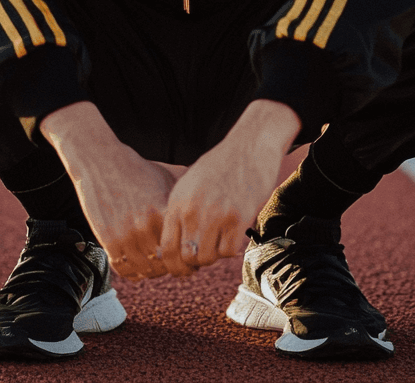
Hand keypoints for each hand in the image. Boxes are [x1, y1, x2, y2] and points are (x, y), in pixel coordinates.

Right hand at [40, 103, 178, 280]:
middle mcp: (147, 225)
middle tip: (174, 266)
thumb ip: (189, 191)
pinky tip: (137, 266)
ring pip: (146, 270)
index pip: (185, 249)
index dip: (191, 258)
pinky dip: (132, 272)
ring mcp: (127, 234)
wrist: (102, 163)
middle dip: (173, 268)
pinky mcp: (109, 240)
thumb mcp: (168, 176)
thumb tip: (211, 197)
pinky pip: (124, 269)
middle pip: (167, 265)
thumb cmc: (138, 170)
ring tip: (155, 266)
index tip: (191, 258)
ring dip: (152, 272)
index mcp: (165, 210)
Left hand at [158, 100, 299, 274]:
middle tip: (204, 256)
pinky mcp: (237, 217)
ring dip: (213, 256)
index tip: (183, 267)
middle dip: (194, 264)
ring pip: (207, 258)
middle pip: (186, 258)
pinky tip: (232, 235)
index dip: (174, 265)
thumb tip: (171, 246)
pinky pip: (228, 251)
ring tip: (219, 241)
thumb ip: (180, 211)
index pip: (166, 249)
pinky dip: (230, 249)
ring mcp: (215, 215)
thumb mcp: (189, 183)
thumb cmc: (220, 164)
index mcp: (177, 202)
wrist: (249, 145)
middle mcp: (192, 210)